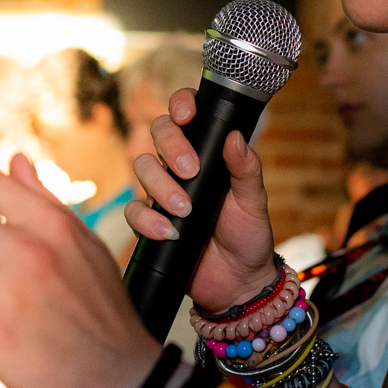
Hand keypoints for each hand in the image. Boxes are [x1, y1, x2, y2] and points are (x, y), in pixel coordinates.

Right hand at [123, 88, 280, 311]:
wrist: (237, 282)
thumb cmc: (248, 235)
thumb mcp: (254, 201)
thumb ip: (246, 170)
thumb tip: (234, 137)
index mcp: (207, 153)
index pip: (185, 116)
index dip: (180, 106)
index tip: (187, 115)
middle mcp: (180, 167)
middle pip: (157, 134)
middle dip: (170, 146)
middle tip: (191, 171)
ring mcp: (161, 193)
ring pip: (141, 168)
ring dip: (161, 186)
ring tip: (184, 210)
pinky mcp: (148, 223)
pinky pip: (133, 211)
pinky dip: (147, 220)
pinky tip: (168, 232)